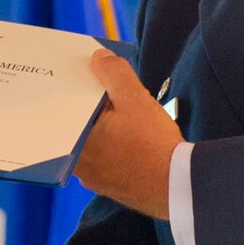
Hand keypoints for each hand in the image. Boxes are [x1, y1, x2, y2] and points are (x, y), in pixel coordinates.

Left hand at [72, 48, 181, 217]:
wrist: (176, 187)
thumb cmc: (153, 145)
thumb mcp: (135, 99)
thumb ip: (114, 73)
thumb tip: (98, 57)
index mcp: (75, 140)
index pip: (67, 105)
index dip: (77, 86)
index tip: (87, 74)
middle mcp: (76, 162)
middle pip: (78, 123)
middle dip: (91, 105)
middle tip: (106, 89)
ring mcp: (91, 176)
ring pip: (90, 140)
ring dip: (102, 125)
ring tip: (122, 111)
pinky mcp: (107, 184)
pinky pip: (102, 156)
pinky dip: (111, 143)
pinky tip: (130, 136)